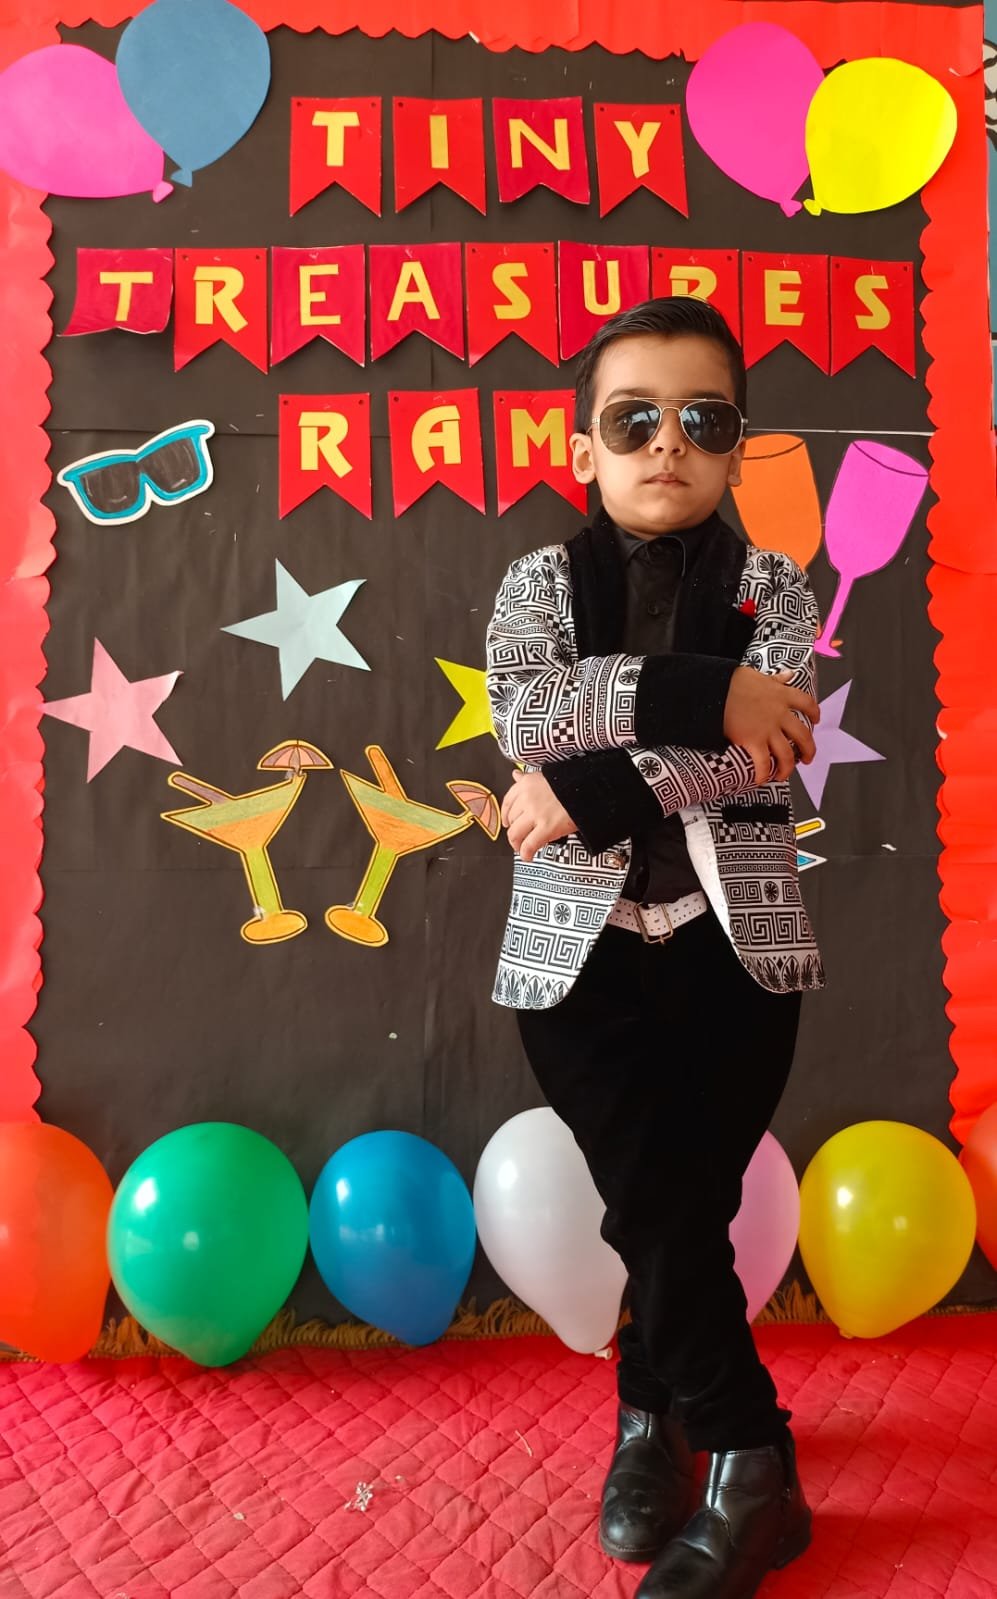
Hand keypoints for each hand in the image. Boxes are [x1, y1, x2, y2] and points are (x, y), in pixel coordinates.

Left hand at [501, 770, 576, 862]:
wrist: (590, 790)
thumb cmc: (572, 783)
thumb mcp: (546, 775)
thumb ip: (528, 778)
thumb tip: (515, 774)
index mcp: (526, 784)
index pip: (507, 802)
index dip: (506, 816)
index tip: (508, 822)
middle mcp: (527, 799)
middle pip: (511, 820)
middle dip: (514, 831)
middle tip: (520, 837)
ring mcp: (536, 814)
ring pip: (515, 834)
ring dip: (517, 844)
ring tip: (522, 849)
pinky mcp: (546, 828)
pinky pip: (529, 845)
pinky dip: (526, 854)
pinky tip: (528, 857)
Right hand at [723, 666, 819, 783]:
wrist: (715, 689)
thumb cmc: (733, 681)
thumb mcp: (759, 676)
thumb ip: (776, 679)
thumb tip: (789, 675)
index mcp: (782, 695)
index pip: (807, 703)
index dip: (814, 713)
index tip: (816, 719)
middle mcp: (780, 714)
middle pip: (803, 736)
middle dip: (809, 750)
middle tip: (807, 758)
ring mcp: (768, 730)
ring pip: (787, 754)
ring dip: (787, 767)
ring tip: (783, 775)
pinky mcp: (753, 741)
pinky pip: (763, 763)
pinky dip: (763, 773)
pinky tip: (760, 779)